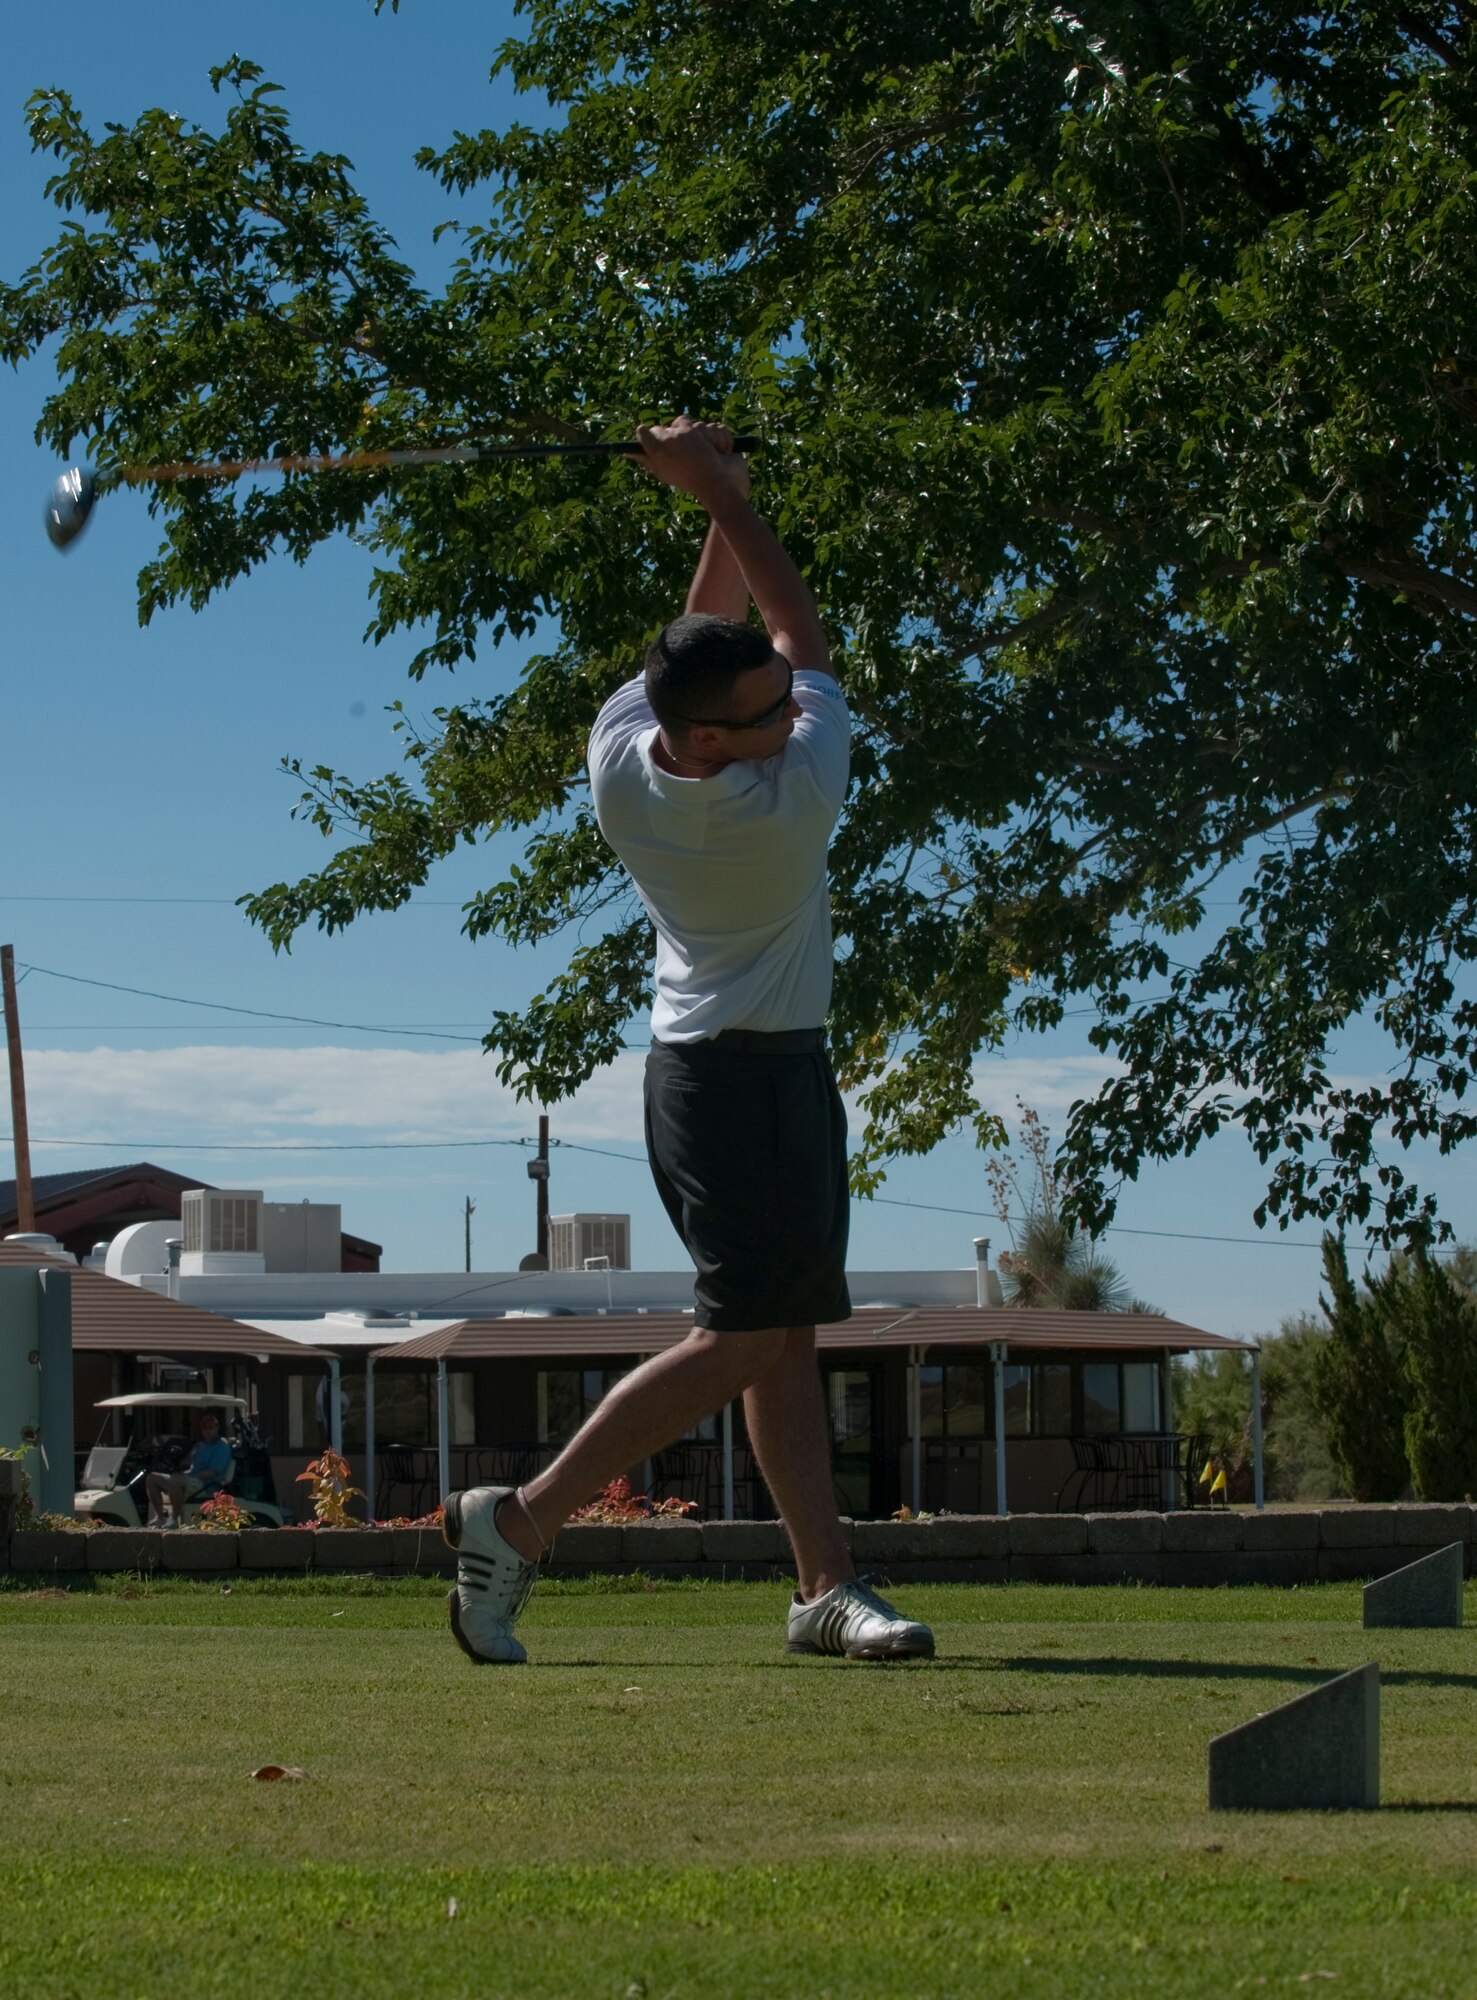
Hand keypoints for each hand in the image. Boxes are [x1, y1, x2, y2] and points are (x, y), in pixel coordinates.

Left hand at [633, 416, 747, 503]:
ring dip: (709, 436)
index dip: (660, 432)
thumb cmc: (692, 466)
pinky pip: (719, 428)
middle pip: (681, 424)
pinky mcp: (718, 445)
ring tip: (712, 452)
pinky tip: (722, 452)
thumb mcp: (662, 450)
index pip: (655, 432)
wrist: (723, 482)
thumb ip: (649, 437)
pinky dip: (722, 439)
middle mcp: (680, 451)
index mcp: (663, 455)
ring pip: (702, 424)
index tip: (666, 440)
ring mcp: (700, 448)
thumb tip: (642, 429)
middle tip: (693, 448)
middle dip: (690, 431)